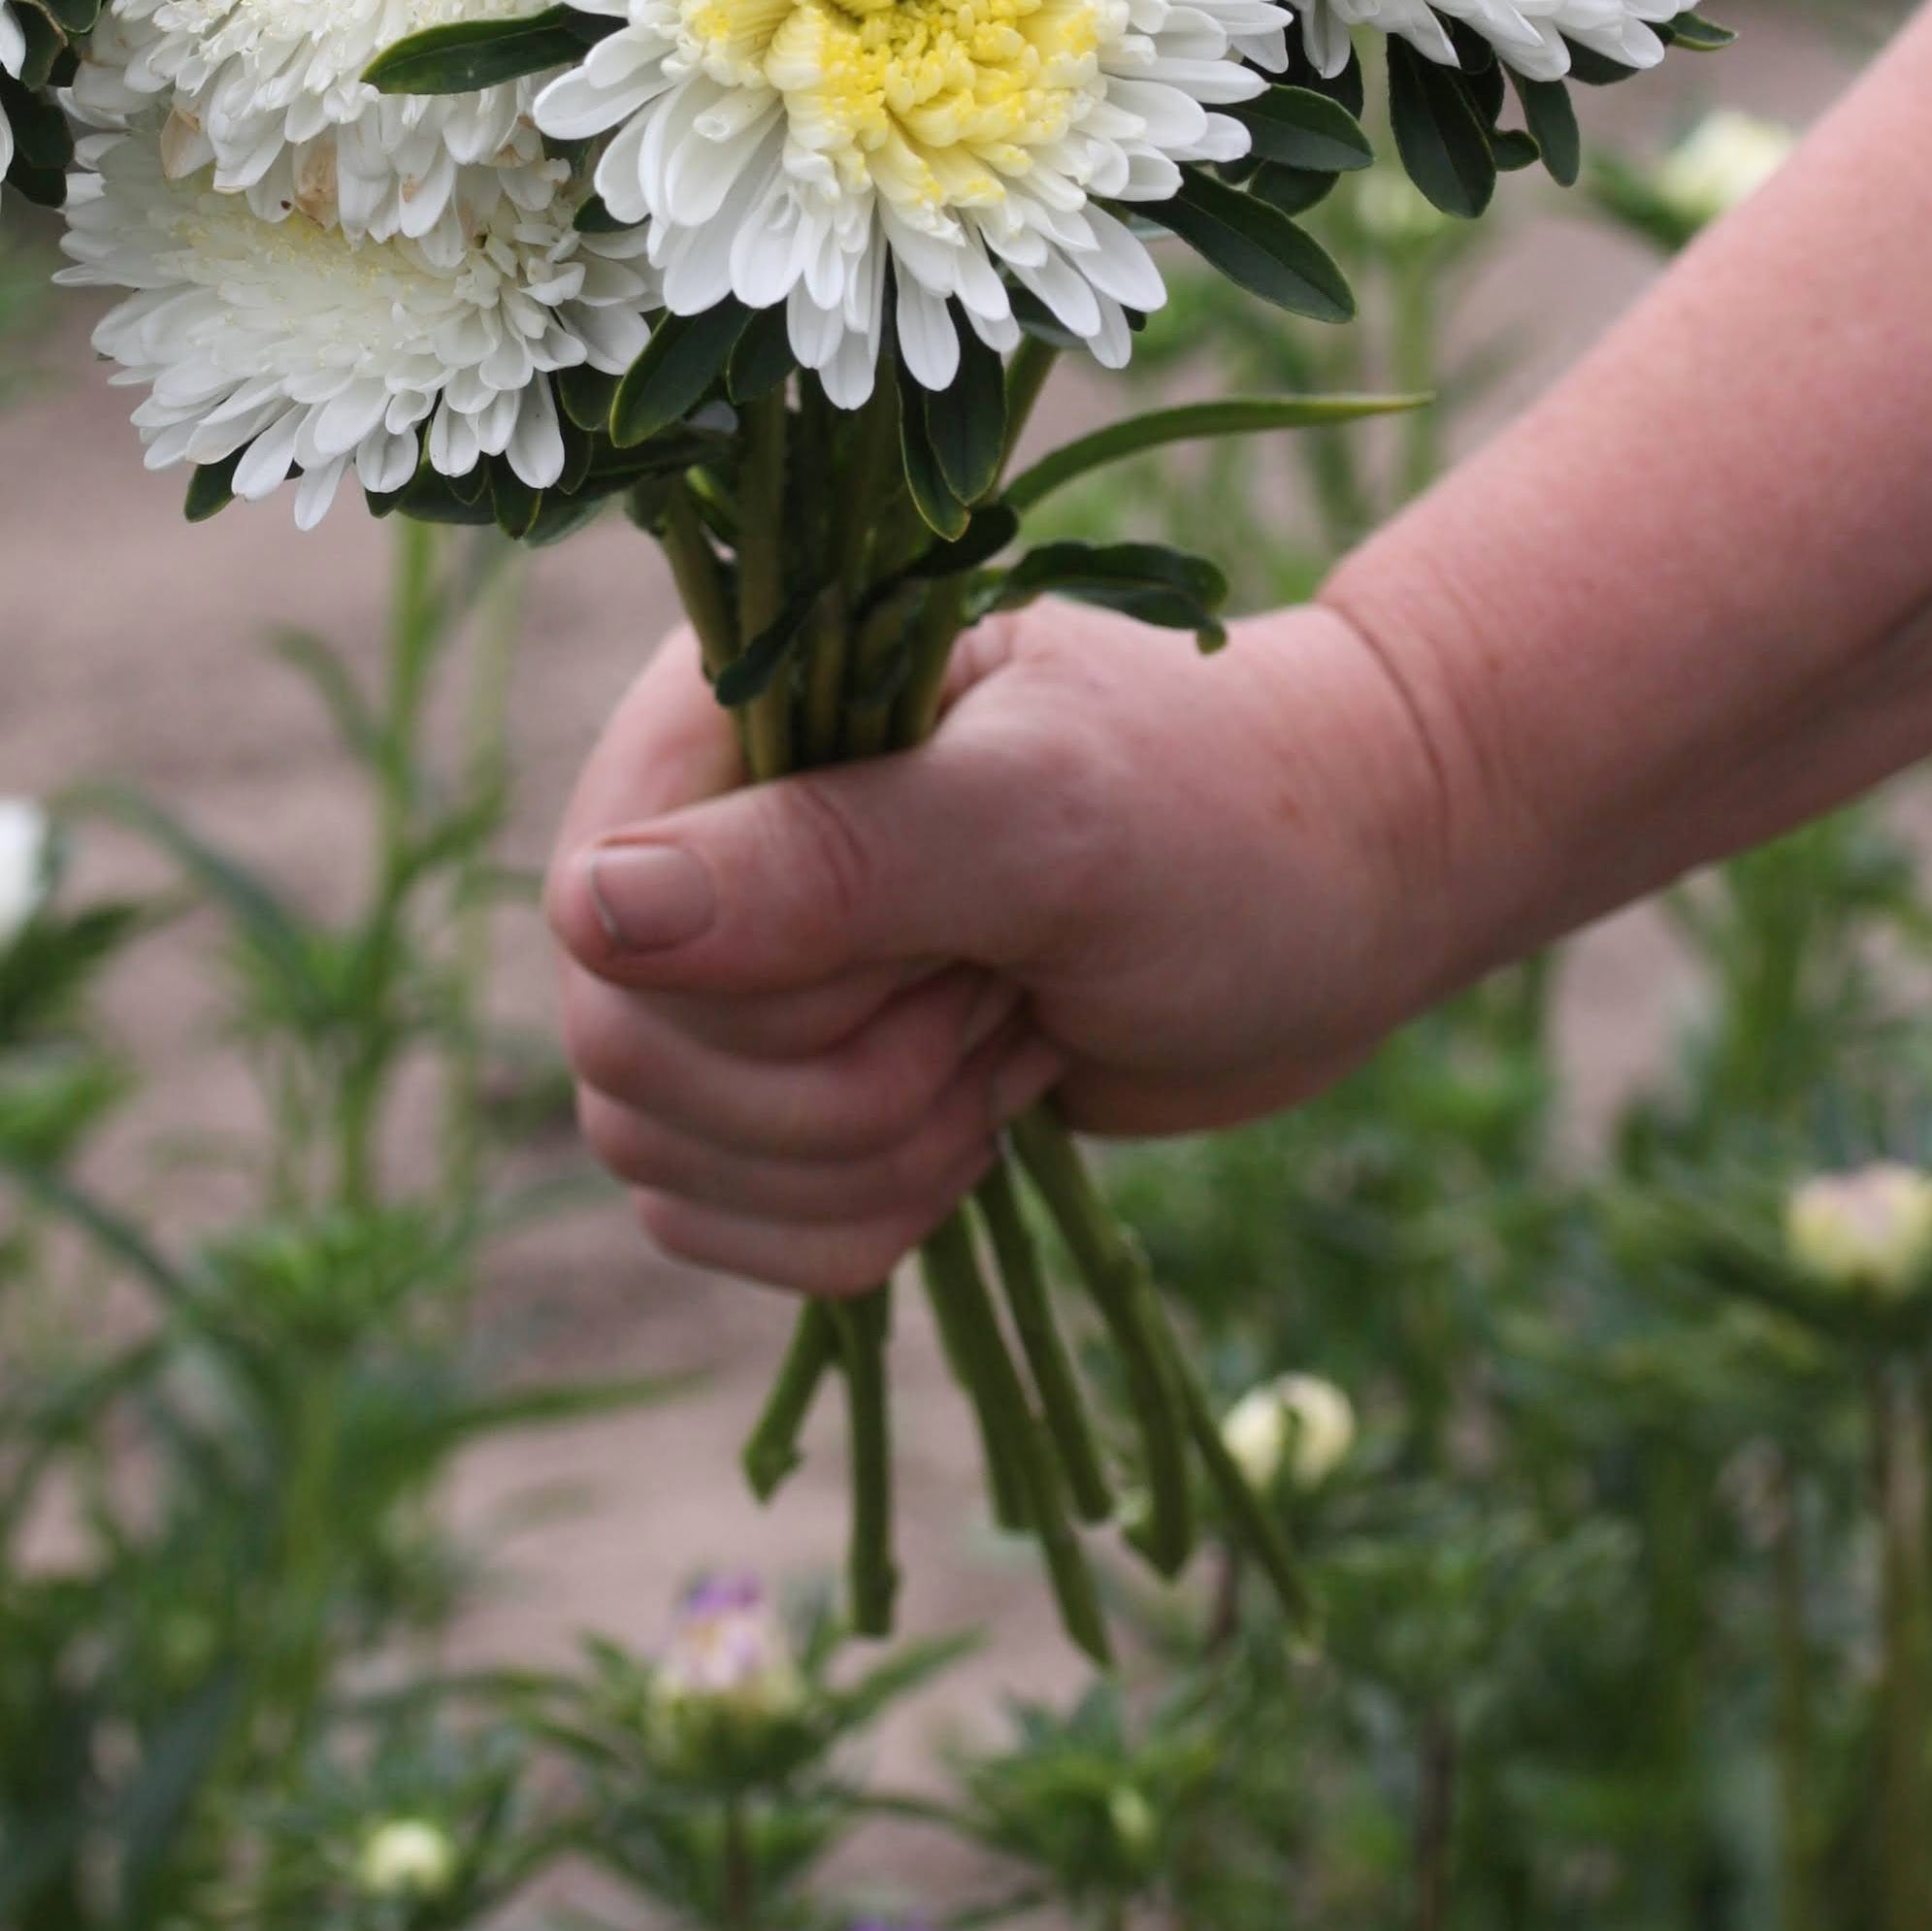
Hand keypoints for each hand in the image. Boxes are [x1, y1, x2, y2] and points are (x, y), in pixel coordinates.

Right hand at [544, 597, 1455, 1294]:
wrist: (1342, 888)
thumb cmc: (1221, 816)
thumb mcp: (1045, 821)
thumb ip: (830, 860)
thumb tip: (589, 914)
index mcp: (728, 710)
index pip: (604, 915)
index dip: (770, 994)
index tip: (953, 947)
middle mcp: (696, 828)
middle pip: (628, 1057)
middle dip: (844, 1087)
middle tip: (1004, 995)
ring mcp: (730, 964)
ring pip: (663, 1153)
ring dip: (867, 1155)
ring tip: (1009, 1040)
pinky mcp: (778, 1084)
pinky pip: (713, 1218)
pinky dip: (856, 1220)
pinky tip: (979, 1120)